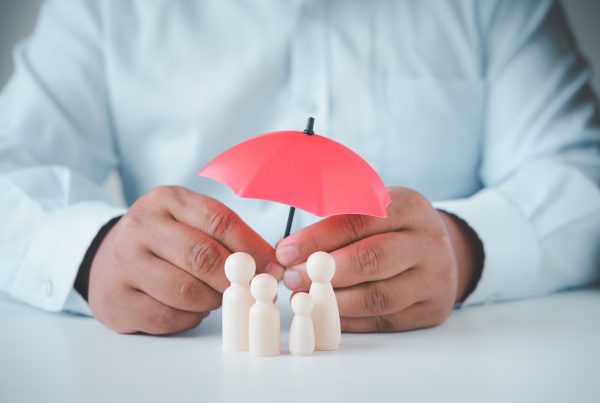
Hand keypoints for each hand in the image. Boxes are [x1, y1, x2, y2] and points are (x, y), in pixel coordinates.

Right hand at [88, 186, 282, 333]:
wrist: (105, 258)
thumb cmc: (162, 240)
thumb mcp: (189, 220)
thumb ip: (227, 235)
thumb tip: (270, 263)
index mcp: (166, 200)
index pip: (219, 221)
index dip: (252, 247)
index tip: (272, 266)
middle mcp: (140, 227)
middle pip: (203, 256)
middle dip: (235, 278)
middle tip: (252, 290)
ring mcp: (124, 264)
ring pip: (186, 291)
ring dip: (212, 300)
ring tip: (215, 296)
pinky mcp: (116, 301)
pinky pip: (168, 317)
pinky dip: (190, 318)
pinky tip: (191, 308)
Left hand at [276, 187, 482, 331]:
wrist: (442, 249)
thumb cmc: (394, 227)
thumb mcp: (374, 208)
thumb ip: (338, 221)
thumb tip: (289, 251)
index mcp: (409, 207)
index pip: (357, 222)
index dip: (317, 239)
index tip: (286, 252)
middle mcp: (427, 242)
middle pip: (371, 260)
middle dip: (324, 272)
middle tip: (292, 278)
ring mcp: (434, 279)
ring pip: (378, 297)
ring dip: (334, 301)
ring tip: (305, 297)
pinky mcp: (432, 310)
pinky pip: (384, 320)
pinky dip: (350, 320)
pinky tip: (327, 312)